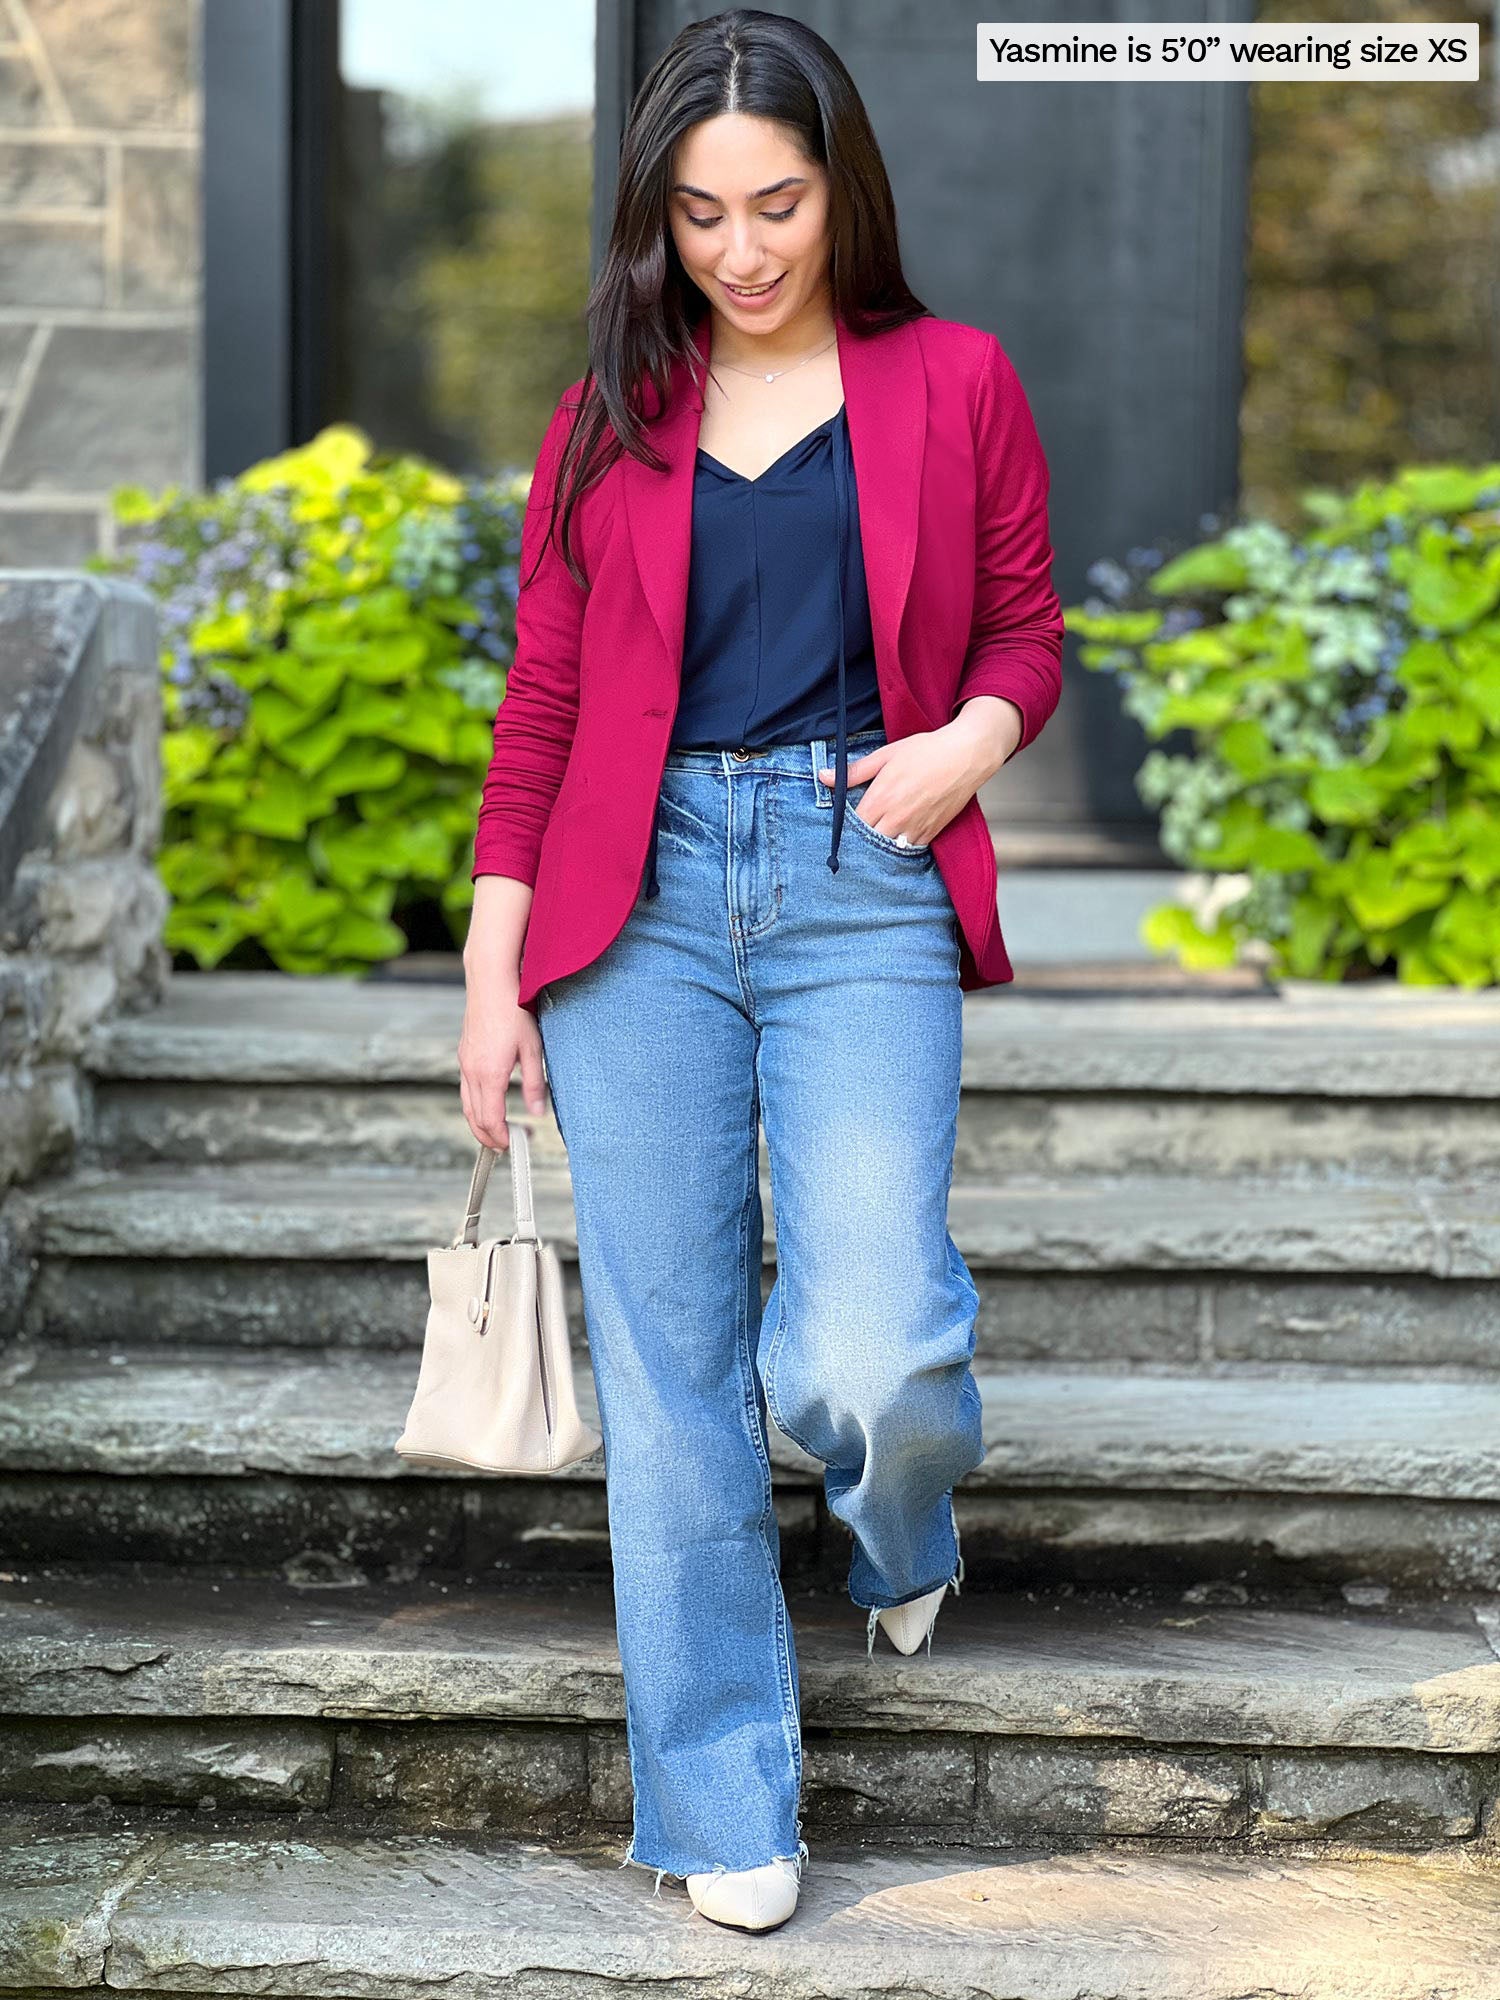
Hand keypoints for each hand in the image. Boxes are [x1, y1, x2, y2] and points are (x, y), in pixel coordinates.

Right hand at [460, 876, 548, 1152]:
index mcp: (490, 1074)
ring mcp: (465, 1062)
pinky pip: (466, 1089)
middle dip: (488, 1137)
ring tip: (494, 1134)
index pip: (491, 1118)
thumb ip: (534, 1084)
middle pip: (475, 1117)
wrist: (491, 983)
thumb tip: (537, 1112)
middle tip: (504, 1148)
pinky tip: (487, 1105)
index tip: (513, 1145)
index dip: (501, 1137)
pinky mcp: (464, 1054)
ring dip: (479, 1124)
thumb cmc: (515, 1012)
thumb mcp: (533, 1049)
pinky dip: (474, 1106)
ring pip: (467, 1105)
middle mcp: (472, 1071)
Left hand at [817, 698, 1022, 846]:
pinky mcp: (931, 833)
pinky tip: (896, 836)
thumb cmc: (927, 751)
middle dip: (859, 840)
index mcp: (881, 798)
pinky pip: (908, 850)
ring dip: (879, 846)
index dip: (843, 827)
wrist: (966, 755)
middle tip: (854, 835)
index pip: (851, 826)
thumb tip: (823, 776)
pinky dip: (900, 846)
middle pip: (867, 842)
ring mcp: (915, 828)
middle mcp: (896, 818)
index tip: (840, 824)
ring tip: (875, 837)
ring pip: (887, 850)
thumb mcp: (885, 755)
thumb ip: (853, 771)